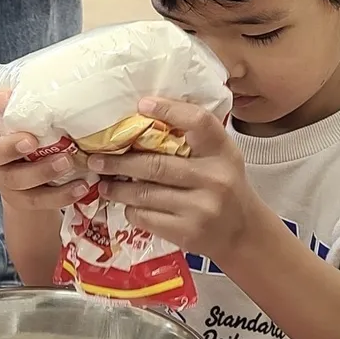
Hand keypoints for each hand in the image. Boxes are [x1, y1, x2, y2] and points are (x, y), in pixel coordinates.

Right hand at [0, 90, 88, 209]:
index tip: (7, 96)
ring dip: (42, 171)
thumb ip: (46, 104)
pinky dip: (61, 195)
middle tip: (32, 141)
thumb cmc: (42, 138)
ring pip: (15, 179)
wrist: (39, 185)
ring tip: (68, 162)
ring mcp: (4, 178)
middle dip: (10, 146)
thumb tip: (83, 78)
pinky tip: (81, 186)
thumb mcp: (39, 120)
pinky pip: (38, 200)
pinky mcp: (20, 200)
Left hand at [87, 98, 266, 263]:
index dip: (169, 110)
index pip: (198, 122)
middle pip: (156, 164)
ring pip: (145, 193)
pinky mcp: (187, 232)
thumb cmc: (224, 186)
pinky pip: (146, 217)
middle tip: (96, 158)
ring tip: (104, 182)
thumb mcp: (219, 157)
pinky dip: (131, 209)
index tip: (141, 105)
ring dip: (118, 188)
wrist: (243, 233)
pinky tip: (127, 205)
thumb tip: (142, 115)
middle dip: (119, 161)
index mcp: (222, 152)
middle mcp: (214, 178)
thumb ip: (192, 139)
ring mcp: (201, 208)